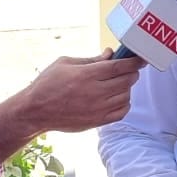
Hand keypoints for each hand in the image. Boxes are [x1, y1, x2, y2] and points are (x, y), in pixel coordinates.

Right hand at [0, 50, 144, 137]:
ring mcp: (97, 108)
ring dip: (127, 88)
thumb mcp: (66, 63)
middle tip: (129, 69)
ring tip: (120, 83)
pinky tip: (118, 98)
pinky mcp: (97, 121)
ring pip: (126, 96)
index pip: (120, 67)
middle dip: (132, 73)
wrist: (36, 110)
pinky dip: (124, 104)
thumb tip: (110, 54)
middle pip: (127, 81)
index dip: (134, 62)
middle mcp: (95, 92)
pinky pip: (121, 112)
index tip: (141, 59)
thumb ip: (91, 59)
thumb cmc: (48, 83)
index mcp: (87, 74)